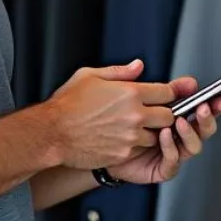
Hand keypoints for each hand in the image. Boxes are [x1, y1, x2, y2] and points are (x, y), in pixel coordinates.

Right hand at [45, 60, 177, 170]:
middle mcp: (134, 115)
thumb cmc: (67, 105)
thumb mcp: (90, 76)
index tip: (160, 97)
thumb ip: (120, 72)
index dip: (166, 94)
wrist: (52, 133)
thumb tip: (138, 66)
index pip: (167, 93)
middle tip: (150, 114)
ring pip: (156, 136)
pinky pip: (139, 150)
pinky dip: (134, 146)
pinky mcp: (123, 154)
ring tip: (132, 128)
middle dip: (162, 115)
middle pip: (168, 117)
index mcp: (130, 92)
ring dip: (149, 133)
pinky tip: (120, 139)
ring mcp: (130, 136)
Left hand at [108, 75, 220, 185]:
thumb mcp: (135, 96)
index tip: (218, 96)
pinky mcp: (161, 169)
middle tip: (203, 108)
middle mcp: (178, 136)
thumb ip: (162, 88)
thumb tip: (187, 80)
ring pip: (194, 146)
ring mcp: (172, 153)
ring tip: (180, 121)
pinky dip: (171, 148)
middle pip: (204, 128)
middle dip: (207, 118)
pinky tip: (164, 136)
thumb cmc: (115, 120)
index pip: (201, 109)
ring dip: (190, 133)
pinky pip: (173, 161)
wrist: (94, 144)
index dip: (213, 103)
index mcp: (177, 117)